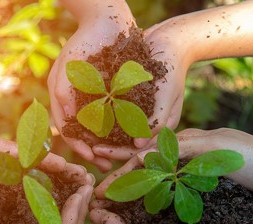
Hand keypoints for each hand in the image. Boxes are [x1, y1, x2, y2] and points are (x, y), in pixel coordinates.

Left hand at [0, 132, 92, 223]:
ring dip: (59, 203)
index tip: (76, 170)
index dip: (56, 165)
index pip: (33, 162)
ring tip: (80, 203)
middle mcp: (0, 187)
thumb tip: (27, 154)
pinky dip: (39, 223)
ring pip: (34, 204)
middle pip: (40, 183)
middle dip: (65, 183)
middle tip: (87, 185)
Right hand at [48, 3, 134, 171]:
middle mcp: (82, 102)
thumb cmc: (83, 41)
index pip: (70, 131)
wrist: (107, 19)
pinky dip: (124, 129)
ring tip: (121, 157)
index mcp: (66, 100)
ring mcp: (100, 99)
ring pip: (104, 129)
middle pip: (88, 135)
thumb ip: (62, 91)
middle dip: (96, 152)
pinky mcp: (117, 93)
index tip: (91, 159)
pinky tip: (133, 138)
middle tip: (107, 166)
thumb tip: (64, 118)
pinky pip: (120, 116)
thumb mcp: (68, 67)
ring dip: (111, 145)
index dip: (79, 147)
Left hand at [92, 18, 193, 158]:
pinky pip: (113, 113)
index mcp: (161, 127)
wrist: (169, 41)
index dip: (117, 153)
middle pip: (125, 144)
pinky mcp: (129, 100)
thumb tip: (139, 145)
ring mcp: (139, 112)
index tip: (97, 150)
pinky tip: (84, 118)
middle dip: (105, 148)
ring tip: (80, 137)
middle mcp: (149, 123)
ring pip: (117, 132)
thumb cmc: (172, 68)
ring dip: (100, 136)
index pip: (137, 149)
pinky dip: (100, 118)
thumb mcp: (167, 95)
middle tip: (84, 148)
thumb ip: (157, 120)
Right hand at [93, 128, 252, 209]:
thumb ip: (179, 149)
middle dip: (123, 188)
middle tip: (102, 204)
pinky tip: (146, 220)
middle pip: (147, 174)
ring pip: (158, 190)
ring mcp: (197, 180)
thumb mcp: (214, 147)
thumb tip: (142, 154)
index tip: (103, 189)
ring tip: (117, 215)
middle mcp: (188, 161)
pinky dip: (158, 209)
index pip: (146, 157)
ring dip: (137, 201)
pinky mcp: (208, 197)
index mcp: (187, 143)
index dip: (123, 174)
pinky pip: (175, 203)